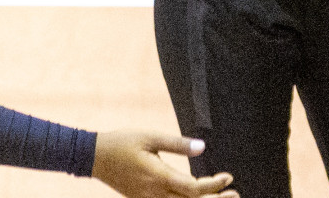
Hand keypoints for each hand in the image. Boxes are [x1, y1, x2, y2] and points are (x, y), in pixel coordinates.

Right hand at [91, 132, 237, 197]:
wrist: (94, 157)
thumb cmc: (123, 143)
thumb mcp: (151, 137)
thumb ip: (178, 143)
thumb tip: (203, 147)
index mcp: (158, 177)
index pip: (193, 189)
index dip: (213, 186)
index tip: (228, 178)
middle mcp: (154, 193)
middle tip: (235, 195)